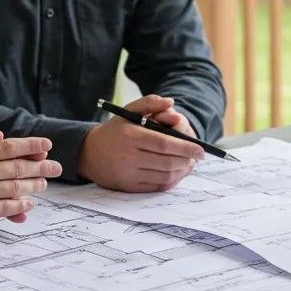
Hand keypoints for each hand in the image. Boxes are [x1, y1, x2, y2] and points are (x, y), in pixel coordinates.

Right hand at [0, 108, 61, 236]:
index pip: (8, 147)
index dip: (30, 145)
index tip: (46, 144)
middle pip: (18, 167)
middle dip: (40, 166)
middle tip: (56, 167)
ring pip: (15, 187)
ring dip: (33, 186)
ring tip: (46, 185)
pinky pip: (3, 209)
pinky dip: (18, 206)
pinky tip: (28, 205)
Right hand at [77, 94, 203, 191]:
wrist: (88, 154)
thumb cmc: (114, 130)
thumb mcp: (127, 111)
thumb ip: (150, 103)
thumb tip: (171, 103)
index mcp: (130, 136)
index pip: (164, 144)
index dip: (185, 148)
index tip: (201, 149)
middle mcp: (128, 157)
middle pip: (167, 162)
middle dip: (187, 160)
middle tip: (198, 156)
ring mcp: (129, 174)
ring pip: (164, 176)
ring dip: (182, 171)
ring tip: (189, 163)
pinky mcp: (129, 187)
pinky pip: (156, 187)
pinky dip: (171, 180)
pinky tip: (177, 172)